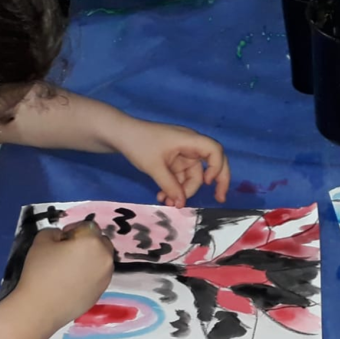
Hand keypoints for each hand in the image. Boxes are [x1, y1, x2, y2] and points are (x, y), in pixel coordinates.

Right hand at [13, 222, 114, 328]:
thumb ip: (55, 232)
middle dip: (87, 242)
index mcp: (93, 242)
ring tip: (69, 267)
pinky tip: (72, 281)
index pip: (90, 227)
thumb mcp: (41, 242)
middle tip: (67, 251)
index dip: (75, 229)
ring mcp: (106, 276)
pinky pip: (99, 275)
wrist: (40, 308)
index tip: (63, 238)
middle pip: (101, 242)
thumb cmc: (40, 272)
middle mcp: (105, 258)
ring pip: (101, 259)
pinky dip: (90, 273)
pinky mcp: (102, 291)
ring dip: (90, 257)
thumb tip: (64, 237)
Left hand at [114, 121, 230, 207]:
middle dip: (216, 182)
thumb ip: (170, 186)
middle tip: (219, 199)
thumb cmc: (139, 143)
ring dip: (183, 191)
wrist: (120, 135)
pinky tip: (163, 196)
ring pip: (193, 176)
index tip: (208, 182)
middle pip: (212, 164)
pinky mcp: (174, 161)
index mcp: (189, 140)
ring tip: (167, 202)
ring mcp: (183, 154)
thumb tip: (181, 204)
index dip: (217, 167)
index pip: (214, 150)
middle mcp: (190, 146)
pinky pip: (181, 177)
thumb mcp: (154, 166)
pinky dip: (175, 187)